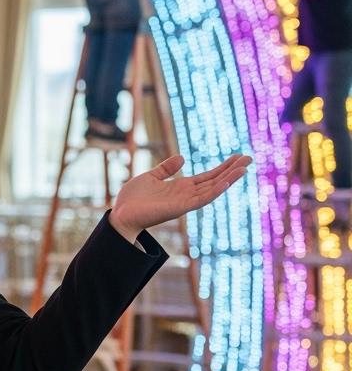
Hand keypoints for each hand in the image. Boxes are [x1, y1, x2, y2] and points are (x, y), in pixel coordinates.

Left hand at [109, 153, 251, 241]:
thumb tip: (182, 158)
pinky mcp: (181, 207)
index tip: (237, 157)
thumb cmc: (133, 198)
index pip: (207, 176)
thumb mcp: (151, 177)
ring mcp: (186, 201)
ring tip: (244, 168)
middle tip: (249, 158)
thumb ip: (166, 168)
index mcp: (181, 187)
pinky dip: (216, 190)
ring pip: (213, 189)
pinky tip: (227, 181)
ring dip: (229, 178)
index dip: (222, 167)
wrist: (121, 214)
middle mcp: (187, 194)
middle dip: (231, 170)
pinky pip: (202, 198)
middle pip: (215, 180)